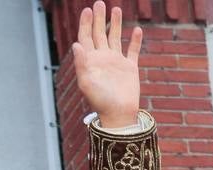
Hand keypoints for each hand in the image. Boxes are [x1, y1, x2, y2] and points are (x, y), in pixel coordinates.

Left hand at [72, 2, 142, 128]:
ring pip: (115, 38)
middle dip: (99, 18)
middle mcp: (103, 59)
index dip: (86, 24)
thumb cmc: (100, 102)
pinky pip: (132, 51)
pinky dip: (135, 40)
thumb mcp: (86, 83)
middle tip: (99, 3)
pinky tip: (137, 29)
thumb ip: (81, 63)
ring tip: (116, 8)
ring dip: (115, 24)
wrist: (119, 115)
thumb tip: (76, 44)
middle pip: (99, 34)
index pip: (86, 38)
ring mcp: (116, 63)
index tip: (87, 10)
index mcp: (91, 61)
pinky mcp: (130, 68)